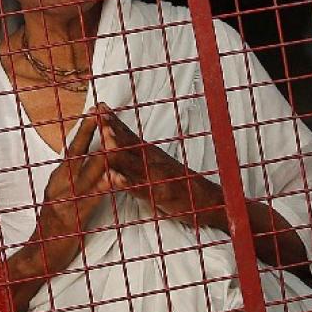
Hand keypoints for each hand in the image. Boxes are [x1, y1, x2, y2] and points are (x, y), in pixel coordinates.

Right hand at [7, 109, 121, 308]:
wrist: (39, 254)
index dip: (83, 129)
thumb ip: (72, 181)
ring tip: (114, 140)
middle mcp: (59, 186)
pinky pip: (90, 200)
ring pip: (84, 174)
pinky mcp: (72, 217)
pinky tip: (115, 179)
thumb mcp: (61, 198)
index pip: (72, 149)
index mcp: (58, 180)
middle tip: (101, 113)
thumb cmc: (55, 227)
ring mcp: (64, 201)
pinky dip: (103, 188)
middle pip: (76, 154)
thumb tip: (85, 162)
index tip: (94, 109)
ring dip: (100, 156)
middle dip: (89, 132)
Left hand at [101, 112, 311, 277]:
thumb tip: (127, 152)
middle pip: (131, 143)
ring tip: (105, 137)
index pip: (131, 136)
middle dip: (113, 128)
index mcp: (154, 157)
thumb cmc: (185, 190)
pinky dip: (129, 183)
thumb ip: (145, 163)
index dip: (115, 122)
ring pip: (136, 163)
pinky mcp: (162, 197)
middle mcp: (157, 164)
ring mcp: (160, 179)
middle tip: (97, 112)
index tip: (98, 107)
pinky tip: (116, 178)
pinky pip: (143, 189)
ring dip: (120, 149)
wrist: (215, 204)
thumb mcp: (163, 172)